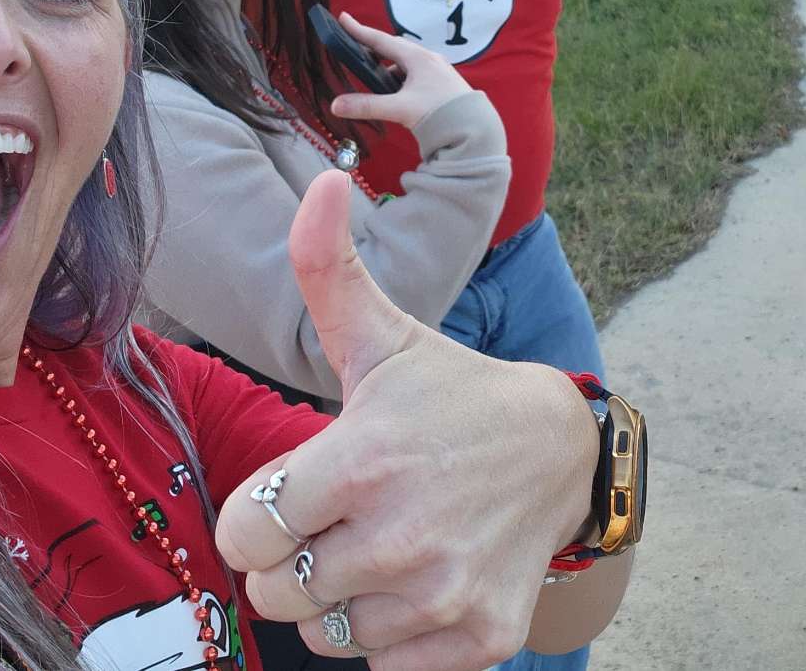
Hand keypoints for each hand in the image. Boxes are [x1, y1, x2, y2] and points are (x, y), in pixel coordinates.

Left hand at [216, 173, 601, 670]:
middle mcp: (402, 536)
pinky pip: (385, 668)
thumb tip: (323, 183)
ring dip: (341, 601)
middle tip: (339, 522)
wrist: (562, 452)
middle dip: (293, 562)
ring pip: (327, 636)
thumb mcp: (384, 337)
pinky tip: (419, 583)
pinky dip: (392, 639)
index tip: (294, 495)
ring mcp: (443, 595)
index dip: (256, 519)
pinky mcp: (479, 639)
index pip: (243, 537)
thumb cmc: (451, 396)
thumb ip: (327, 269)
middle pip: (275, 596)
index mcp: (364, 461)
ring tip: (381, 548)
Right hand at [328, 12, 473, 131]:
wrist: (474, 130)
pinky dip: (402, 80)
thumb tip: (336, 105)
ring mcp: (438, 71)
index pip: (382, 40)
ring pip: (407, 64)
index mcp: (418, 58)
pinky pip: (417, 75)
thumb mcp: (400, 108)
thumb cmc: (440, 114)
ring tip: (376, 80)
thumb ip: (368, 106)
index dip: (360, 31)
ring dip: (389, 68)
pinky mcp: (443, 85)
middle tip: (355, 49)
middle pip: (395, 49)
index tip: (344, 19)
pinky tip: (398, 94)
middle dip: (374, 48)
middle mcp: (429, 60)